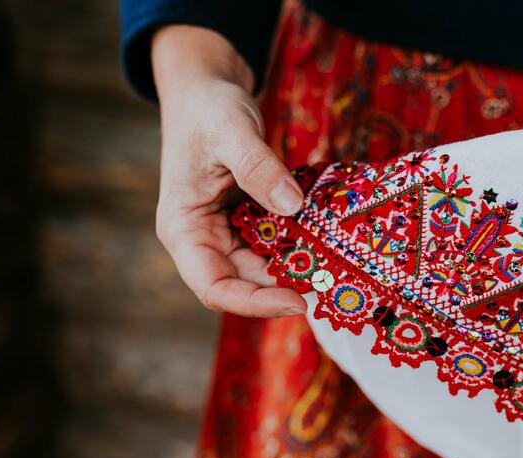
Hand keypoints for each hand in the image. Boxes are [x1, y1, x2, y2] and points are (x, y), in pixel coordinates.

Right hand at [152, 26, 306, 316]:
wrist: (207, 90)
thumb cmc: (207, 108)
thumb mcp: (231, 131)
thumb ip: (258, 168)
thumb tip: (293, 205)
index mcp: (184, 229)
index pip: (214, 287)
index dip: (253, 303)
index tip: (298, 301)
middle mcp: (204, 239)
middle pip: (245, 283)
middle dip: (287, 287)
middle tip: (335, 284)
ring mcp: (227, 232)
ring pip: (264, 267)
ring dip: (297, 269)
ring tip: (337, 267)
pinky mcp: (249, 221)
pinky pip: (276, 243)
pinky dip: (301, 245)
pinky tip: (329, 242)